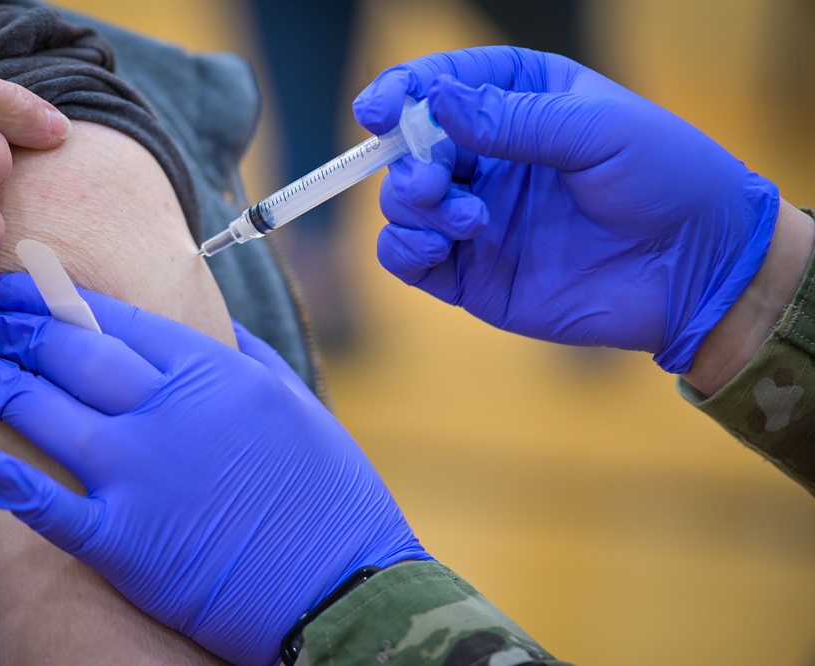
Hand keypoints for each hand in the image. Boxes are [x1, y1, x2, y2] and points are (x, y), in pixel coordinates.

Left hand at [0, 273, 429, 665]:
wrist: (344, 583)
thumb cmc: (332, 493)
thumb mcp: (294, 403)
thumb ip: (247, 357)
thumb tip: (212, 328)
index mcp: (213, 374)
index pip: (118, 319)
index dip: (60, 298)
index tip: (28, 286)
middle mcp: (169, 412)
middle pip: (72, 354)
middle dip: (19, 326)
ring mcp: (141, 476)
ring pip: (46, 414)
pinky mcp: (126, 542)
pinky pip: (51, 507)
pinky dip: (11, 484)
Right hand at [352, 46, 778, 372]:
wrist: (699, 273)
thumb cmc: (667, 181)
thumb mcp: (599, 131)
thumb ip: (513, 119)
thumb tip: (435, 104)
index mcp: (522, 102)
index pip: (443, 84)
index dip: (403, 91)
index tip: (380, 110)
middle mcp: (491, 158)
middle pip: (410, 147)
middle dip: (408, 160)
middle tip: (437, 181)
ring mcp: (477, 218)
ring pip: (401, 203)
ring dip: (411, 207)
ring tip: (468, 220)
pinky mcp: (472, 275)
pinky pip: (407, 260)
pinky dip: (403, 251)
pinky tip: (438, 249)